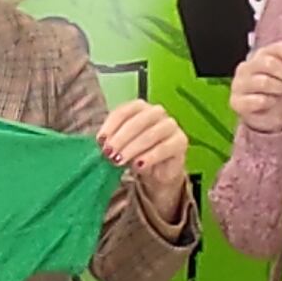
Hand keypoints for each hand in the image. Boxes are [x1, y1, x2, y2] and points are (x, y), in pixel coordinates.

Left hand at [98, 98, 191, 218]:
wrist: (158, 172)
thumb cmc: (137, 154)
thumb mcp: (121, 146)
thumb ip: (112, 141)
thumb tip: (100, 143)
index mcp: (140, 107)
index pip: (123, 112)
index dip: (110, 126)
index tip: (100, 141)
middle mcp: (157, 112)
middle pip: (137, 122)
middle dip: (120, 139)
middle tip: (108, 154)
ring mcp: (171, 125)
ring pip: (150, 134)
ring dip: (132, 148)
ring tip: (119, 161)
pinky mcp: (181, 141)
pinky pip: (164, 148)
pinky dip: (149, 157)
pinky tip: (139, 165)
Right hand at [229, 42, 281, 134]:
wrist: (270, 116)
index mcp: (265, 54)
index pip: (280, 48)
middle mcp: (248, 65)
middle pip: (268, 62)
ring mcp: (239, 83)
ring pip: (262, 81)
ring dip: (277, 89)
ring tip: (280, 94)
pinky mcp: (236, 101)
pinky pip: (255, 100)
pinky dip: (267, 103)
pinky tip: (269, 104)